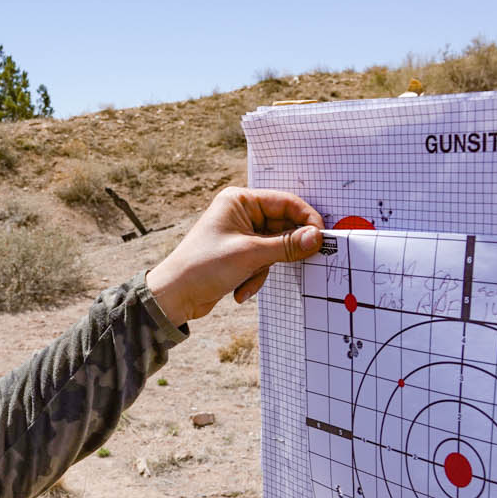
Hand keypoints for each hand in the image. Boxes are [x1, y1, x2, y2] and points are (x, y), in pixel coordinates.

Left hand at [142, 187, 325, 325]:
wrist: (174, 296)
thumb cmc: (203, 267)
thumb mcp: (251, 255)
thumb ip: (287, 245)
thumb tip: (317, 238)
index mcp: (239, 200)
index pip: (285, 202)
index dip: (306, 218)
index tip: (322, 238)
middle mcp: (240, 213)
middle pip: (282, 226)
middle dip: (284, 249)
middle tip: (303, 260)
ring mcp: (240, 234)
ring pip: (274, 247)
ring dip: (265, 268)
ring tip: (248, 280)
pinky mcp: (240, 254)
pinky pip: (263, 262)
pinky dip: (256, 277)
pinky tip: (240, 291)